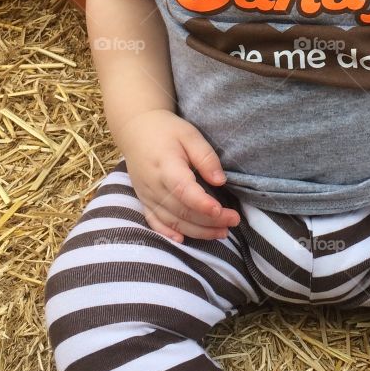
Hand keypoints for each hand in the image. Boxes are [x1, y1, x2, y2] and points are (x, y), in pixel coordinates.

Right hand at [120, 109, 240, 242]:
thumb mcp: (190, 134)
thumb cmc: (167, 131)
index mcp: (166, 165)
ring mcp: (147, 195)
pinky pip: (154, 222)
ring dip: (197, 231)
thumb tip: (220, 181)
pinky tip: (184, 240)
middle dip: (209, 221)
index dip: (202, 203)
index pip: (183, 190)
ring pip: (172, 220)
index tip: (222, 211)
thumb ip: (205, 156)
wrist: (135, 131)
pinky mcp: (144, 201)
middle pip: (182, 210)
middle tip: (234, 221)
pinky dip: (168, 233)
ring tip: (221, 232)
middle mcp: (154, 184)